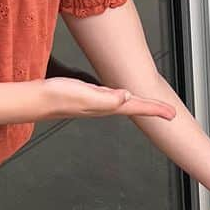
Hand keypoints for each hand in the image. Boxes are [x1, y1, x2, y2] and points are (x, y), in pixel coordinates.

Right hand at [39, 77, 175, 122]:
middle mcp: (105, 106)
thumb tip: (127, 96)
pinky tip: (124, 96)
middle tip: (170, 113)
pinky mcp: (91, 96)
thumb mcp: (84, 95)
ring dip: (141, 106)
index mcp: (107, 106)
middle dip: (153, 110)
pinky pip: (115, 99)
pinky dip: (126, 99)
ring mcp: (98, 102)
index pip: (136, 108)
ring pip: (126, 105)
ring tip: (155, 107)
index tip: (171, 114)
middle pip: (135, 108)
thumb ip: (106, 98)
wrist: (37, 99)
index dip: (155, 110)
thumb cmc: (58, 97)